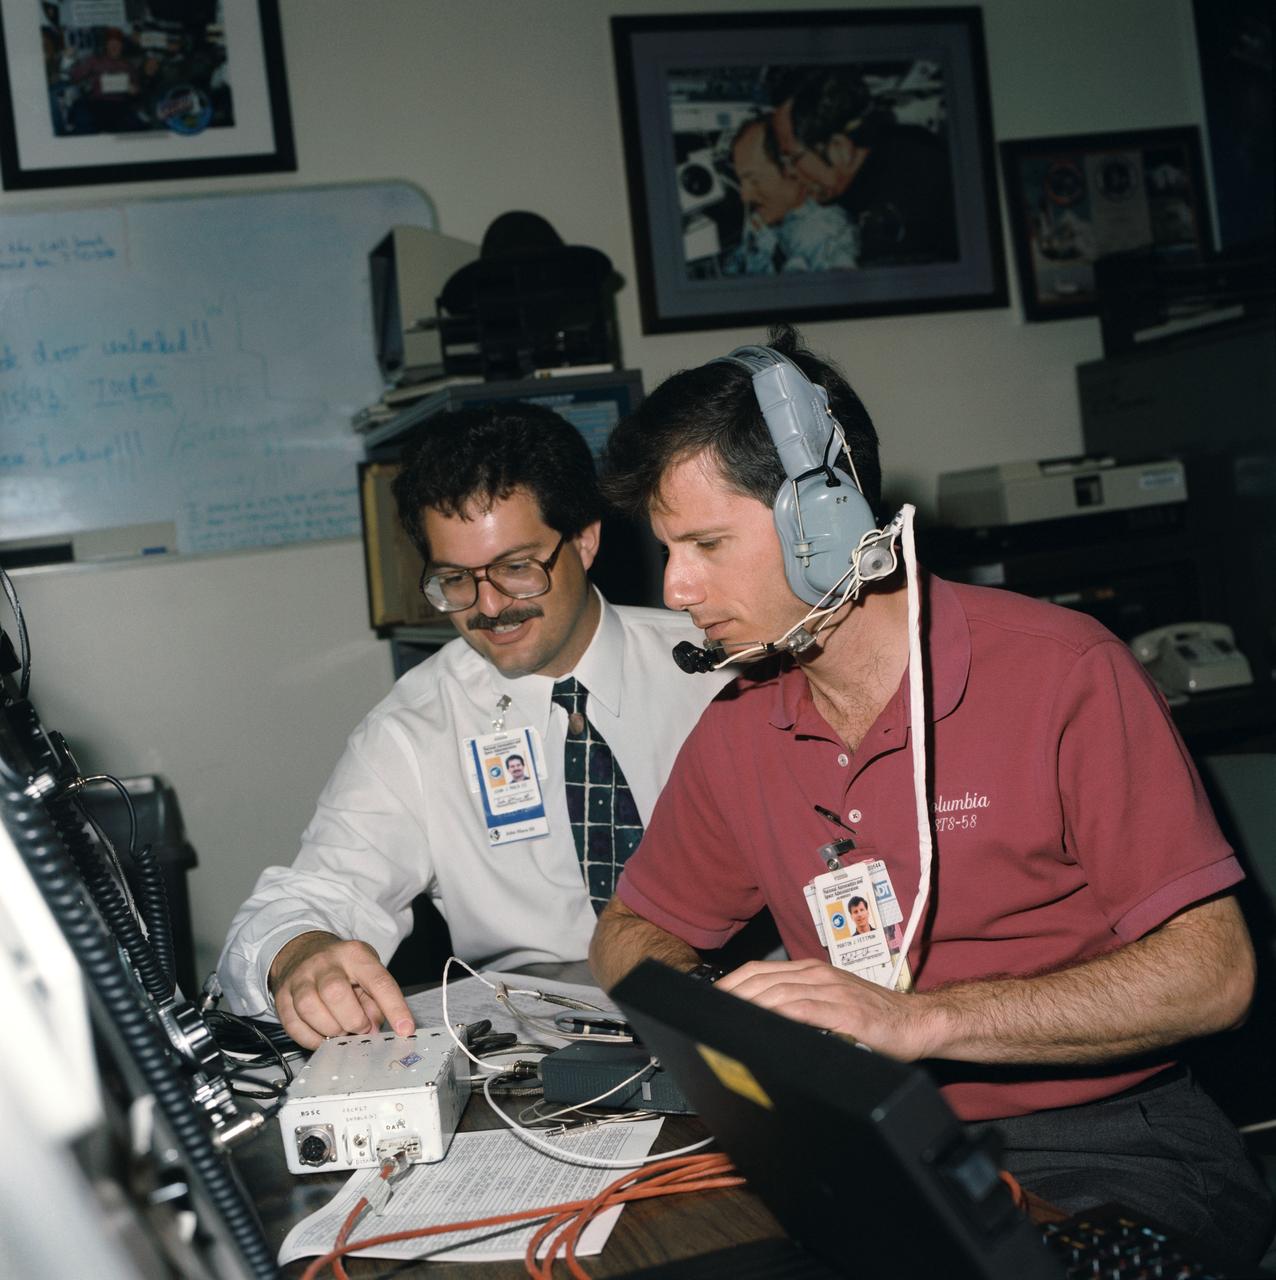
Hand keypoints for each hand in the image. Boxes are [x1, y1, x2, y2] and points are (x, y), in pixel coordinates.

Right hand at [268, 931, 414, 1050]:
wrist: (303, 951)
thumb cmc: (342, 966)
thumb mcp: (367, 972)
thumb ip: (376, 1001)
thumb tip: (375, 1029)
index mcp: (355, 955)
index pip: (378, 981)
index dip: (394, 1007)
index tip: (405, 1029)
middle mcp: (325, 963)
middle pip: (336, 993)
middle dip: (353, 1020)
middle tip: (361, 1029)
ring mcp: (300, 978)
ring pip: (310, 1008)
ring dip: (330, 1029)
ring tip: (341, 1031)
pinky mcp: (282, 995)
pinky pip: (293, 1024)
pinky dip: (311, 1039)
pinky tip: (323, 1037)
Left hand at [715, 957, 937, 1060]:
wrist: (917, 1022)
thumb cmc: (876, 1018)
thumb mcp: (833, 1002)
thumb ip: (802, 1005)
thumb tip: (763, 1019)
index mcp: (812, 972)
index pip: (760, 970)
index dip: (731, 984)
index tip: (710, 1000)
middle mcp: (818, 975)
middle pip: (762, 980)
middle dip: (731, 995)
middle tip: (708, 1013)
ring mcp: (832, 991)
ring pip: (777, 992)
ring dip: (748, 1005)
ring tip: (726, 1020)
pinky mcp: (846, 1011)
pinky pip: (803, 1009)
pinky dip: (778, 1015)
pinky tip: (762, 1024)